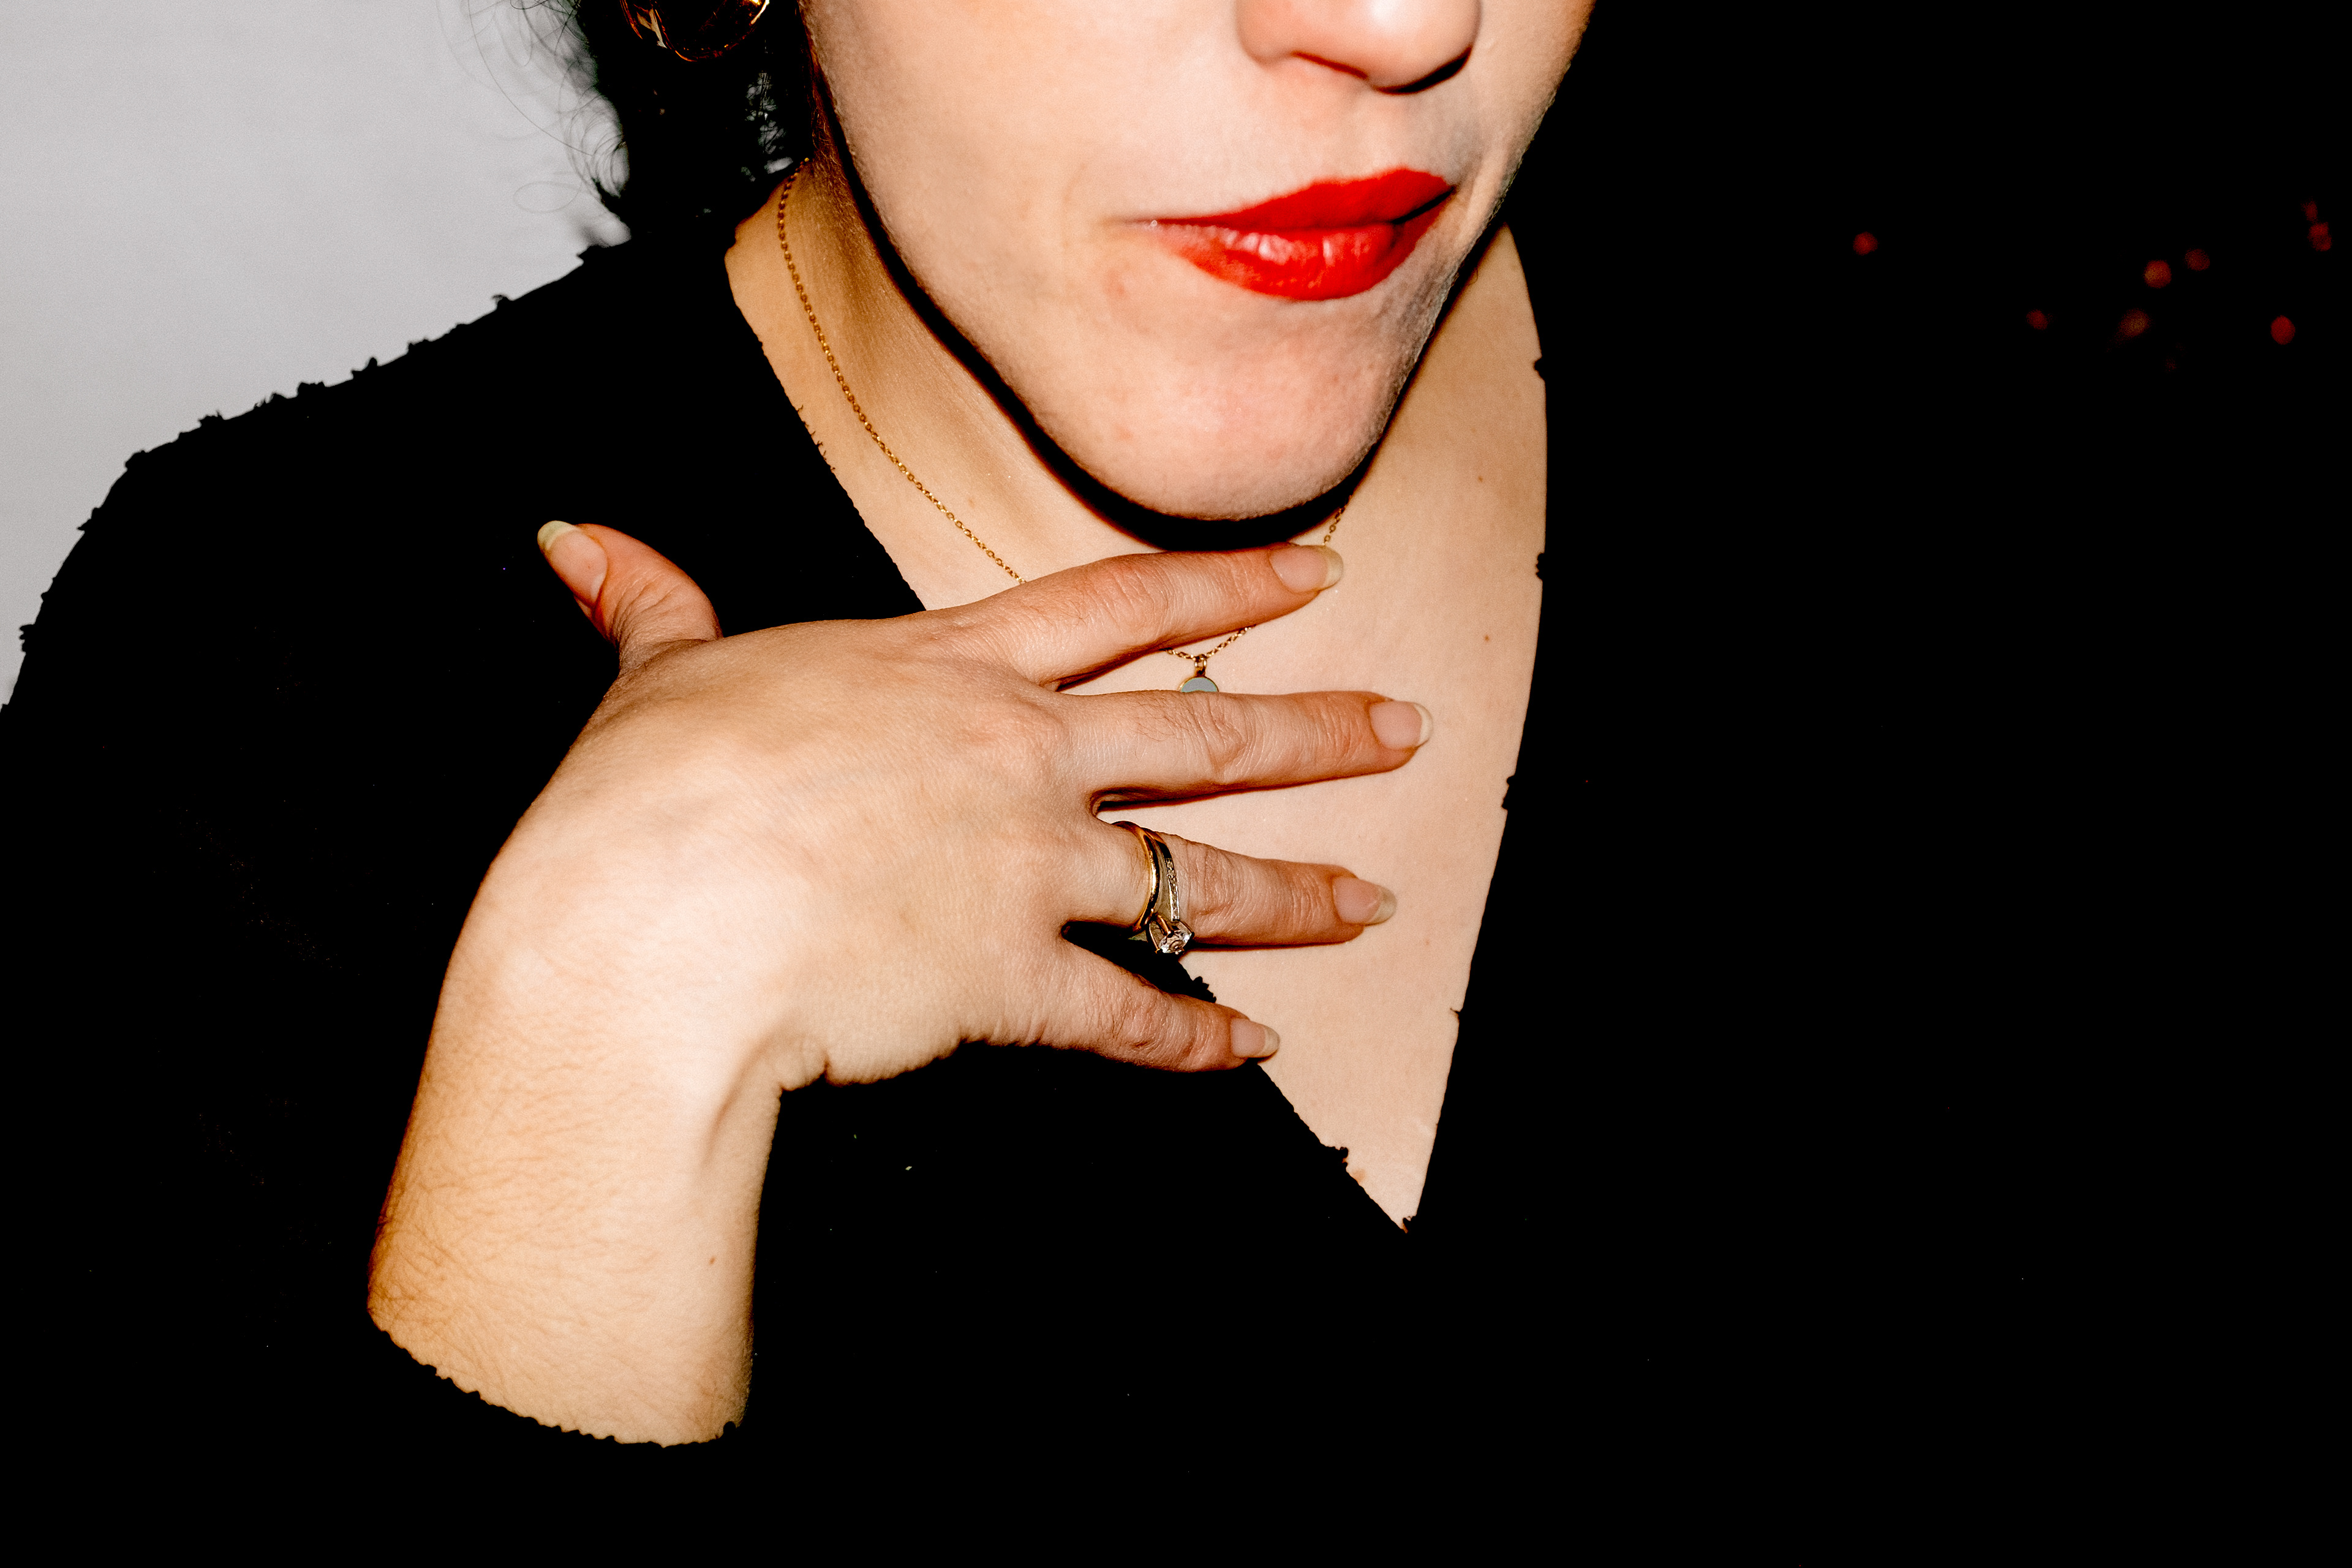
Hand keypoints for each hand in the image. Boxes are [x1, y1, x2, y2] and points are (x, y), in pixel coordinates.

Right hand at [370, 522, 1432, 1442]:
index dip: (1232, 586)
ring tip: (1379, 902)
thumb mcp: (659, 677)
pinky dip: (1196, 1040)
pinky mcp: (1014, 984)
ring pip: (1198, 878)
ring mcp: (1026, 870)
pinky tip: (1255, 1052)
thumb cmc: (647, 800)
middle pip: (1202, 736)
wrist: (648, 933)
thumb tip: (575, 536)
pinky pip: (1132, 1016)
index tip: (1322, 573)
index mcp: (945, 670)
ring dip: (1300, 894)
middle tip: (1412, 728)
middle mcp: (1014, 758)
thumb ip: (651, 604)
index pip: (1121, 604)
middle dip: (1321, 731)